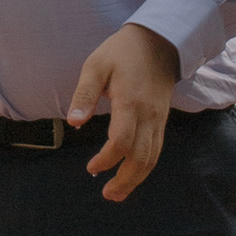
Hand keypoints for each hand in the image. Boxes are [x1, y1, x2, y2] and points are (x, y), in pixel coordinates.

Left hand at [66, 23, 178, 202]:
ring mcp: (158, 119)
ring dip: (136, 179)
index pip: (122, 141)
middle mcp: (149, 115)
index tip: (91, 168)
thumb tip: (74, 123)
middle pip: (141, 158)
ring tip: (118, 193)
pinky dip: (145, 167)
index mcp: (130, 103)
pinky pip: (157, 149)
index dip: (107, 159)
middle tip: (107, 194)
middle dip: (124, 180)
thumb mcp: (96, 66)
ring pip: (152, 158)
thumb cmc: (122, 52)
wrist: (159, 41)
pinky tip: (132, 175)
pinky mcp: (161, 120)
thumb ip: (84, 95)